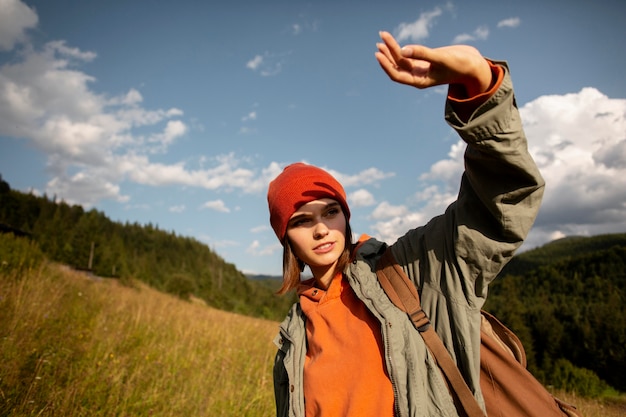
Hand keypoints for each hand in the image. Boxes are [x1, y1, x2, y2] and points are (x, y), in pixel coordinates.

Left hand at [375, 31, 491, 96]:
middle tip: (380, 39)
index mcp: (420, 81)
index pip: (397, 75)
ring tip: (382, 37)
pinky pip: (407, 55)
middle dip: (388, 53)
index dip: (386, 65)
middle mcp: (417, 77)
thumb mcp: (441, 58)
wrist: (473, 65)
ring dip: (391, 49)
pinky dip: (399, 48)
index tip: (378, 54)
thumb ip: (422, 54)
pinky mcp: (423, 61)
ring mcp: (420, 69)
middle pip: (397, 65)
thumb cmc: (459, 64)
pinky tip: (392, 42)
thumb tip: (403, 50)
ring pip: (401, 59)